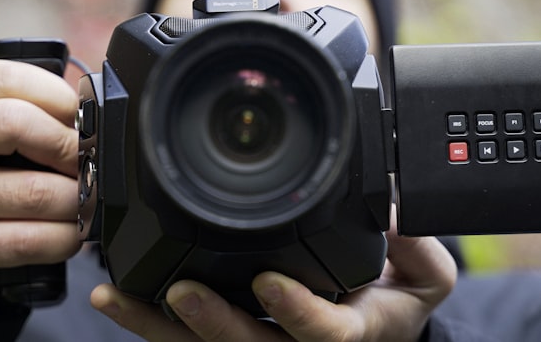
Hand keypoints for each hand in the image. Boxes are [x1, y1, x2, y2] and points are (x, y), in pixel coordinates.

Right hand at [0, 60, 81, 291]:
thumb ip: (29, 109)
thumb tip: (94, 123)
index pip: (8, 79)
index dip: (60, 97)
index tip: (84, 120)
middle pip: (16, 125)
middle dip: (70, 146)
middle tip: (92, 161)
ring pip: (32, 191)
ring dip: (77, 198)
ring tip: (91, 198)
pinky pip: (27, 239)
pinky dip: (64, 237)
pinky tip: (73, 231)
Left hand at [90, 225, 456, 341]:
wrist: (378, 334)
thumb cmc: (394, 303)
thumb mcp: (427, 278)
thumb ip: (419, 247)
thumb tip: (391, 212)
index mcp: (350, 335)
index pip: (323, 336)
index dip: (297, 313)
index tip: (270, 283)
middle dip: (210, 324)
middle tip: (179, 292)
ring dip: (158, 326)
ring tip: (116, 296)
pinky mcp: (229, 340)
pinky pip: (183, 340)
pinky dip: (146, 321)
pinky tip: (113, 294)